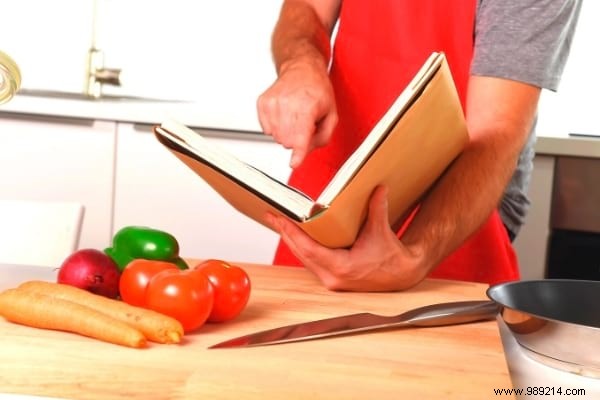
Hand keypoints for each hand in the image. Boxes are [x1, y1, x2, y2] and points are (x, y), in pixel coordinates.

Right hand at [257, 59, 337, 167]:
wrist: (301, 68)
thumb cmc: (317, 90)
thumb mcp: (332, 114)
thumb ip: (323, 137)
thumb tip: (306, 150)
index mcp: (307, 107)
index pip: (301, 136)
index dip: (298, 153)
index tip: (294, 163)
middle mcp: (288, 105)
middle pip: (288, 142)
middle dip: (296, 139)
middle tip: (303, 124)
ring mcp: (273, 104)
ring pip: (276, 137)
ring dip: (286, 132)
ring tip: (294, 116)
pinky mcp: (262, 103)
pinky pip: (266, 130)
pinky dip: (275, 126)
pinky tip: (283, 114)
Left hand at [265, 186, 429, 291]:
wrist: (403, 274)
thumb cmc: (392, 256)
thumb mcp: (382, 231)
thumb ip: (378, 208)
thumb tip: (379, 188)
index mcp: (342, 268)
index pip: (309, 249)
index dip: (293, 233)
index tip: (280, 219)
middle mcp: (333, 278)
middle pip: (301, 253)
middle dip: (285, 233)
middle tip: (272, 216)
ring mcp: (331, 280)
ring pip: (304, 258)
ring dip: (291, 240)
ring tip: (278, 222)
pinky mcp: (332, 279)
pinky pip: (311, 261)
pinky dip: (301, 247)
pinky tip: (294, 235)